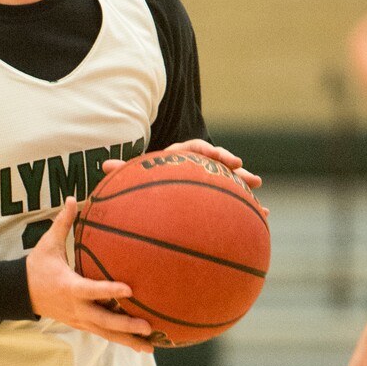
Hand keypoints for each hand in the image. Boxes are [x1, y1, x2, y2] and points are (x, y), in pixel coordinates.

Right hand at [26, 197, 154, 351]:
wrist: (20, 293)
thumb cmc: (37, 266)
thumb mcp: (48, 244)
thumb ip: (63, 223)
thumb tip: (74, 198)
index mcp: (69, 287)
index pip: (92, 290)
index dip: (110, 291)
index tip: (130, 289)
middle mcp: (76, 307)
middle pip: (104, 320)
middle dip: (126, 325)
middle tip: (148, 326)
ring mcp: (79, 319)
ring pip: (105, 333)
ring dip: (127, 340)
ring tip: (150, 346)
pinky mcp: (81, 324)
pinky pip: (103, 334)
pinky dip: (121, 340)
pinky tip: (139, 344)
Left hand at [102, 139, 267, 214]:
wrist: (151, 195)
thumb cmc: (141, 184)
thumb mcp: (134, 177)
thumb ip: (124, 171)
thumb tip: (105, 165)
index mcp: (179, 158)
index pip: (197, 149)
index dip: (211, 152)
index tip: (222, 158)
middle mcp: (195, 167)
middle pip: (218, 163)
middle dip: (232, 167)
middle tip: (243, 170)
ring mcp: (206, 182)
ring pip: (229, 182)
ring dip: (244, 186)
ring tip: (259, 198)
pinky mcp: (212, 198)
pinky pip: (232, 202)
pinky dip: (246, 208)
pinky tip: (261, 217)